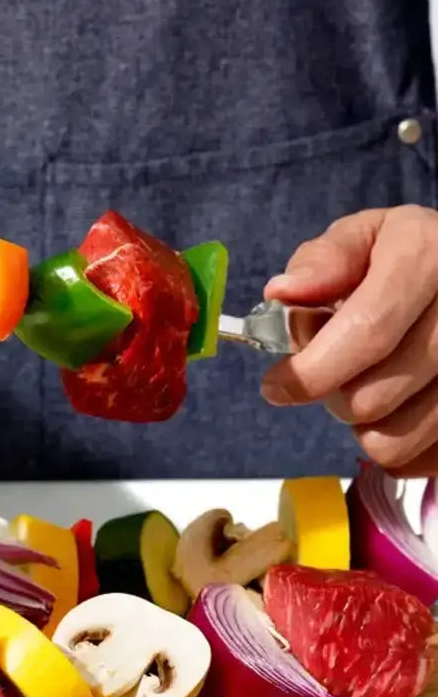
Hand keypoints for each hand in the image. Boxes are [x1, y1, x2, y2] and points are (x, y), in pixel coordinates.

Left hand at [260, 205, 437, 475]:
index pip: (367, 332)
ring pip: (398, 439)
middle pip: (375, 395)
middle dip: (332, 397)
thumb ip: (323, 262)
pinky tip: (402, 410)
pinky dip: (401, 448)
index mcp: (429, 258)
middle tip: (331, 377)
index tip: (275, 386)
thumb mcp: (366, 237)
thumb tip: (282, 292)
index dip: (311, 371)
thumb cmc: (407, 257)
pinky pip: (426, 460)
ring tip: (372, 387)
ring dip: (366, 427)